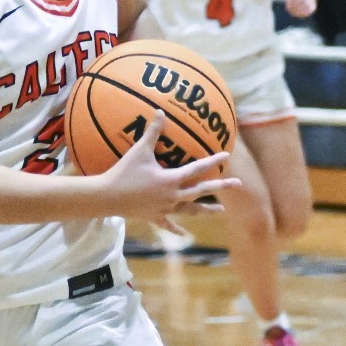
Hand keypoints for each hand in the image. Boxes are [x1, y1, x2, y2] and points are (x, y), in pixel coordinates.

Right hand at [99, 113, 240, 222]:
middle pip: (201, 191)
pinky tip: (184, 234)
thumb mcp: (139, 151)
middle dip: (221, 188)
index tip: (227, 156)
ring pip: (190, 210)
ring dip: (206, 210)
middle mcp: (172, 196)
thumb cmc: (123, 172)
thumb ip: (152, 132)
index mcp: (171, 180)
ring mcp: (164, 209)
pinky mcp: (154, 217)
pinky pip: (169, 224)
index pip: (197, 169)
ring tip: (220, 211)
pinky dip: (177, 229)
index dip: (213, 161)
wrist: (107, 197)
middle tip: (238, 185)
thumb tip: (160, 111)